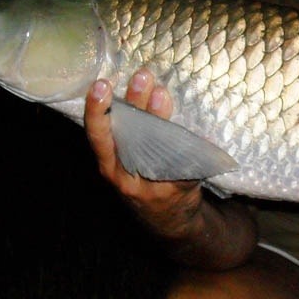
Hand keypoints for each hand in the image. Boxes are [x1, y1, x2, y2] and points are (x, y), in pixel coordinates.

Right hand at [84, 68, 202, 238]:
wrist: (169, 222)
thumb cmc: (144, 181)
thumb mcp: (125, 163)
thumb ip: (129, 134)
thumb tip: (143, 87)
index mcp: (109, 166)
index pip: (98, 136)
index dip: (97, 111)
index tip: (100, 84)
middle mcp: (125, 177)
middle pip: (129, 137)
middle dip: (135, 103)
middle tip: (143, 76)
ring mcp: (152, 186)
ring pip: (155, 150)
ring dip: (159, 120)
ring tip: (162, 94)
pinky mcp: (178, 191)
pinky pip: (186, 167)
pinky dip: (194, 151)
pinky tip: (202, 136)